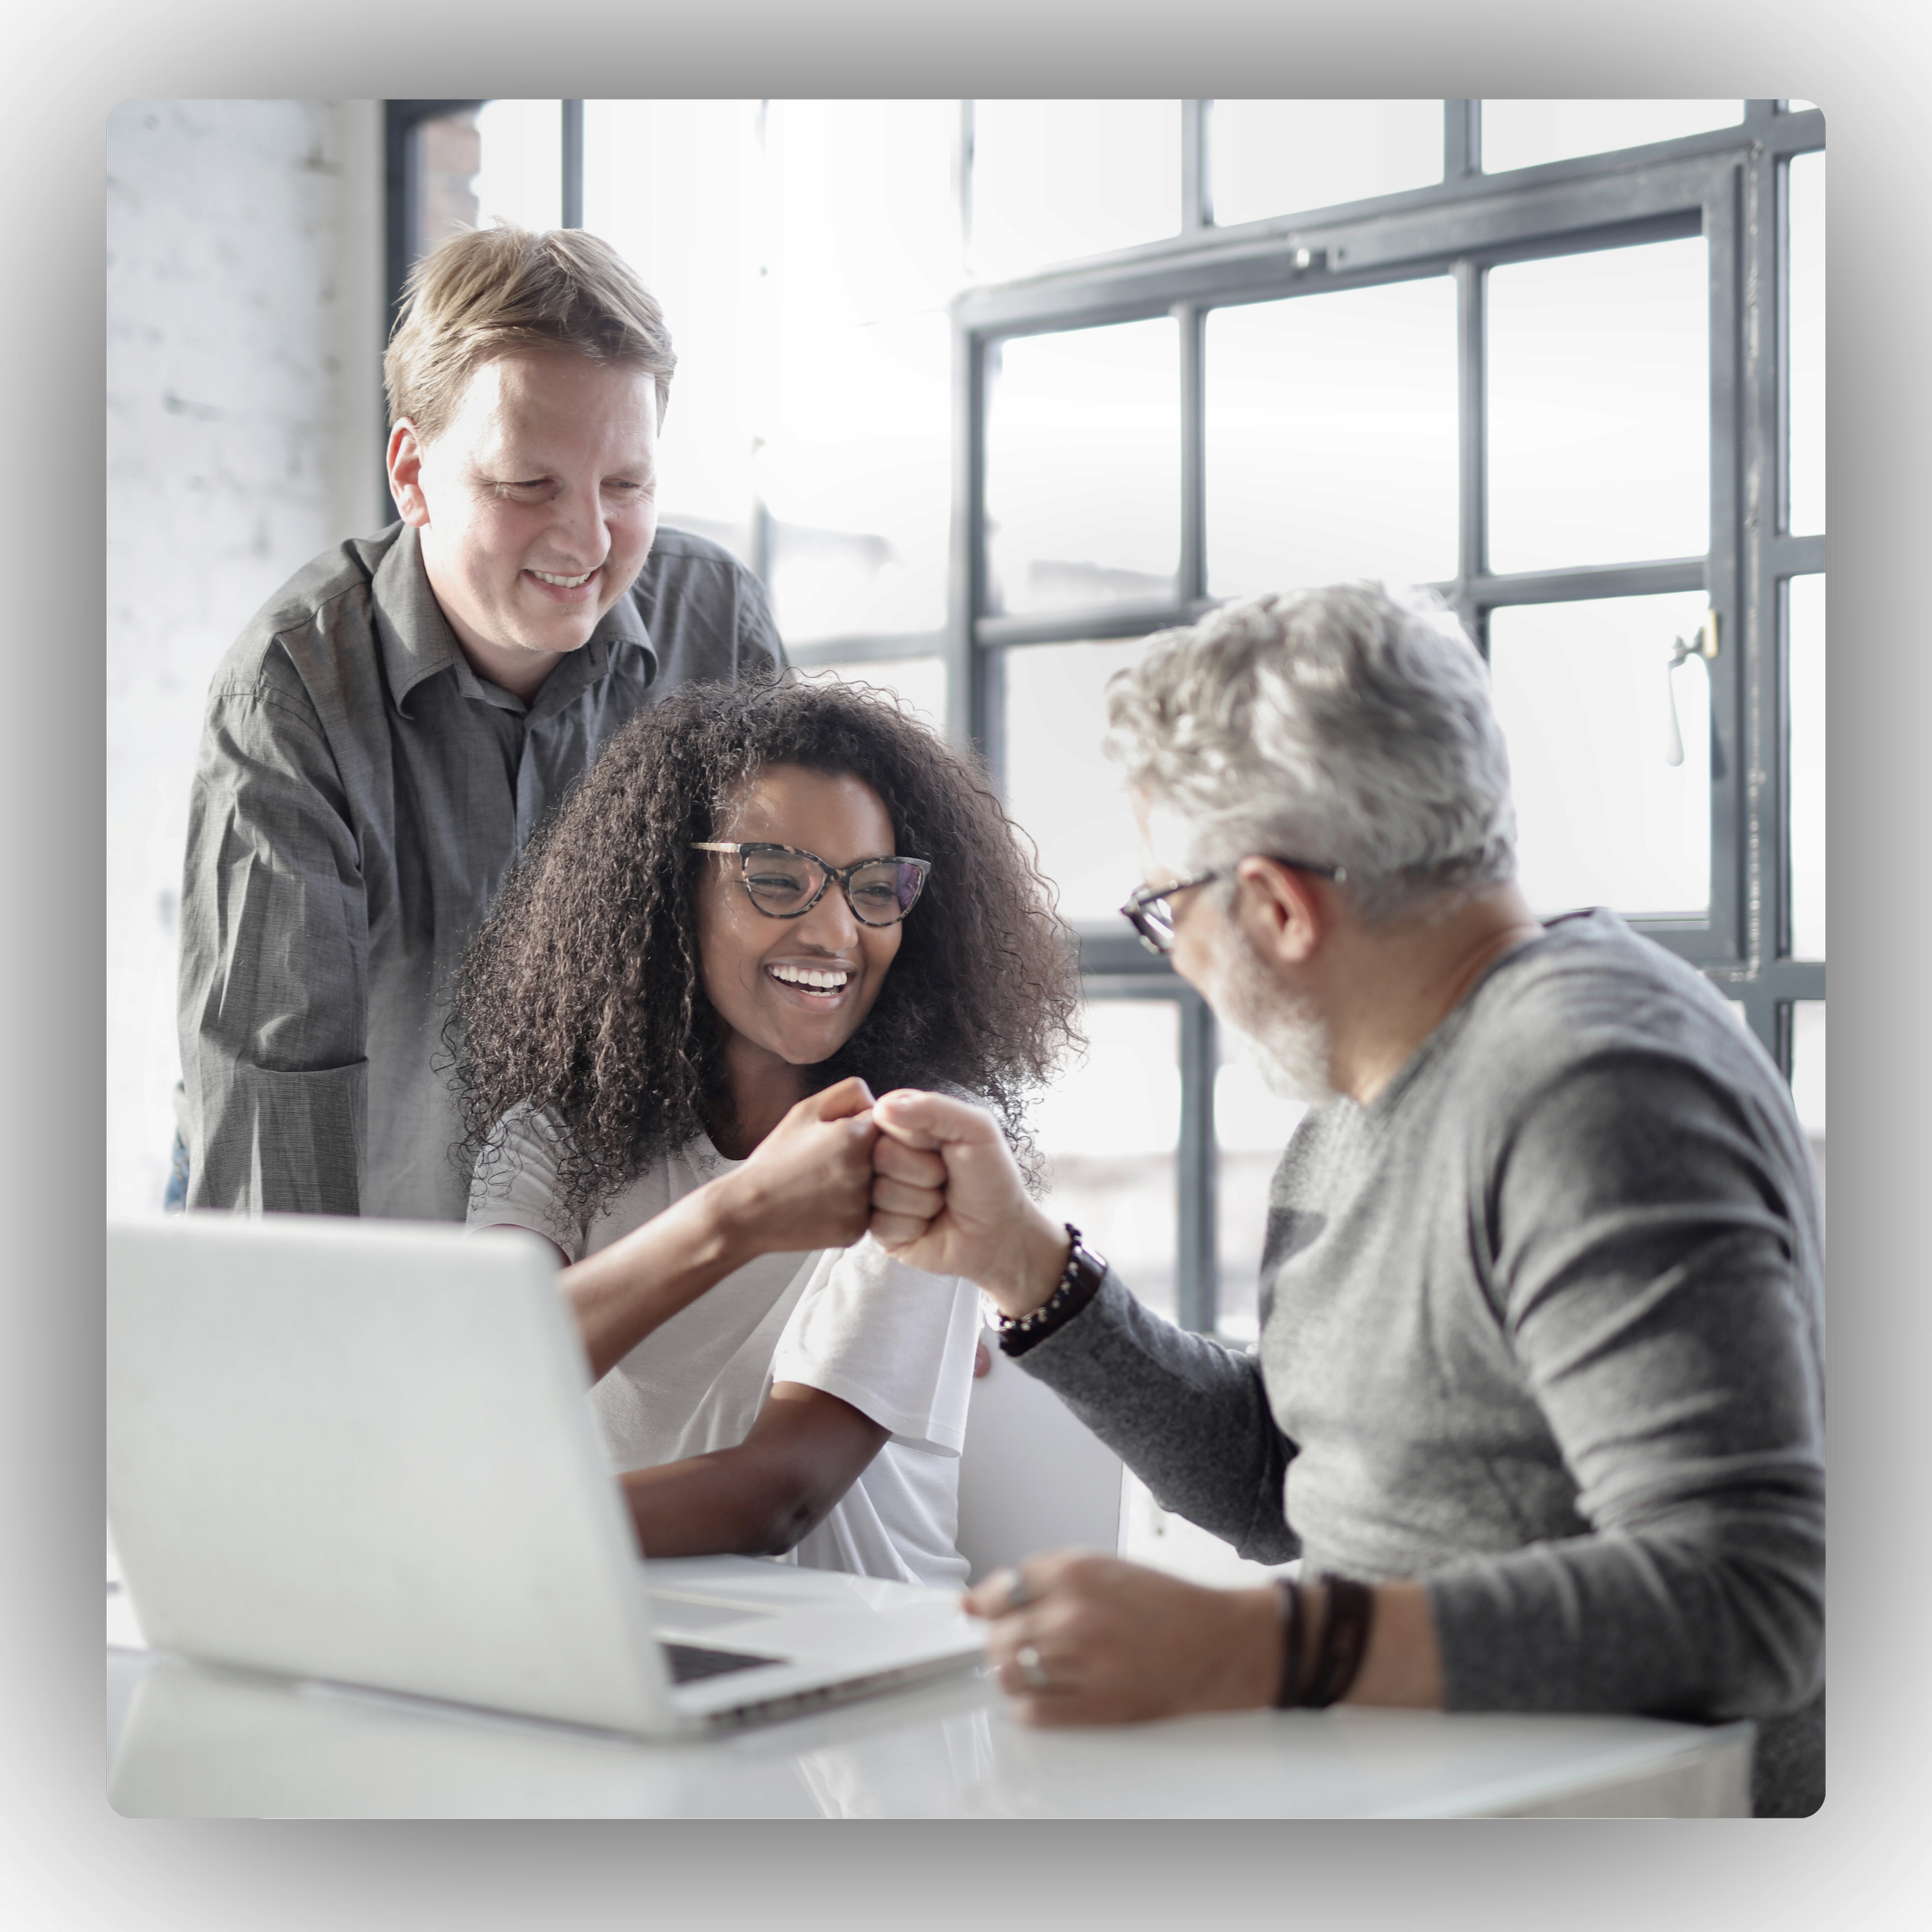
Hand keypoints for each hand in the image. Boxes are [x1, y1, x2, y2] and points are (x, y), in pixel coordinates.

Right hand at [713, 1077, 881, 1256]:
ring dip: (860, 1182)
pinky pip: (867, 1213)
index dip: (859, 1127)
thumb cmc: (776, 1159)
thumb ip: (849, 1093)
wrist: (748, 1210)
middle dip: (863, 1155)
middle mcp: (866, 1172)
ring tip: (823, 1184)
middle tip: (828, 1163)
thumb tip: (879, 1103)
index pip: (885, 1122)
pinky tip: (823, 1204)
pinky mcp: (857, 1231)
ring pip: (878, 1185)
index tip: (835, 1139)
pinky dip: (850, 1208)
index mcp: (857, 1137)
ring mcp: (863, 1205)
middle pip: (886, 1155)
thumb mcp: (806, 1110)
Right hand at [867, 1090, 1069, 1316]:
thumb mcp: (976, 1130)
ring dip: (922, 1201)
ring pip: (881, 1191)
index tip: (943, 1145)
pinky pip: (881, 1224)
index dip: (917, 1136)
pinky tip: (928, 1226)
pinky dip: (913, 1226)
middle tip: (945, 1179)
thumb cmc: (991, 1177)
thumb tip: (883, 1108)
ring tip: (941, 1202)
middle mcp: (888, 1157)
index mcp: (906, 1126)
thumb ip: (935, 1108)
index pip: (885, 1116)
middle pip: (880, 1155)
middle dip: (923, 1171)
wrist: (1001, 1233)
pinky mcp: (880, 1229)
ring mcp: (881, 1193)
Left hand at [964, 1551, 1278, 1724]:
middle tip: (1013, 1640)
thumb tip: (978, 1600)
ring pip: (1009, 1674)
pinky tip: (1044, 1691)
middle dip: (997, 1640)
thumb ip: (1038, 1578)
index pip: (999, 1591)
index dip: (988, 1604)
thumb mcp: (1101, 1568)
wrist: (1215, 1643)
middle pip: (998, 1636)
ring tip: (1032, 1665)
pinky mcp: (1097, 1706)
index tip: (986, 1611)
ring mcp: (1085, 1664)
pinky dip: (1027, 1704)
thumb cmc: (1164, 1605)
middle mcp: (1076, 1616)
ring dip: (1011, 1672)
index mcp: (1076, 1572)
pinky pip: (1033, 1711)